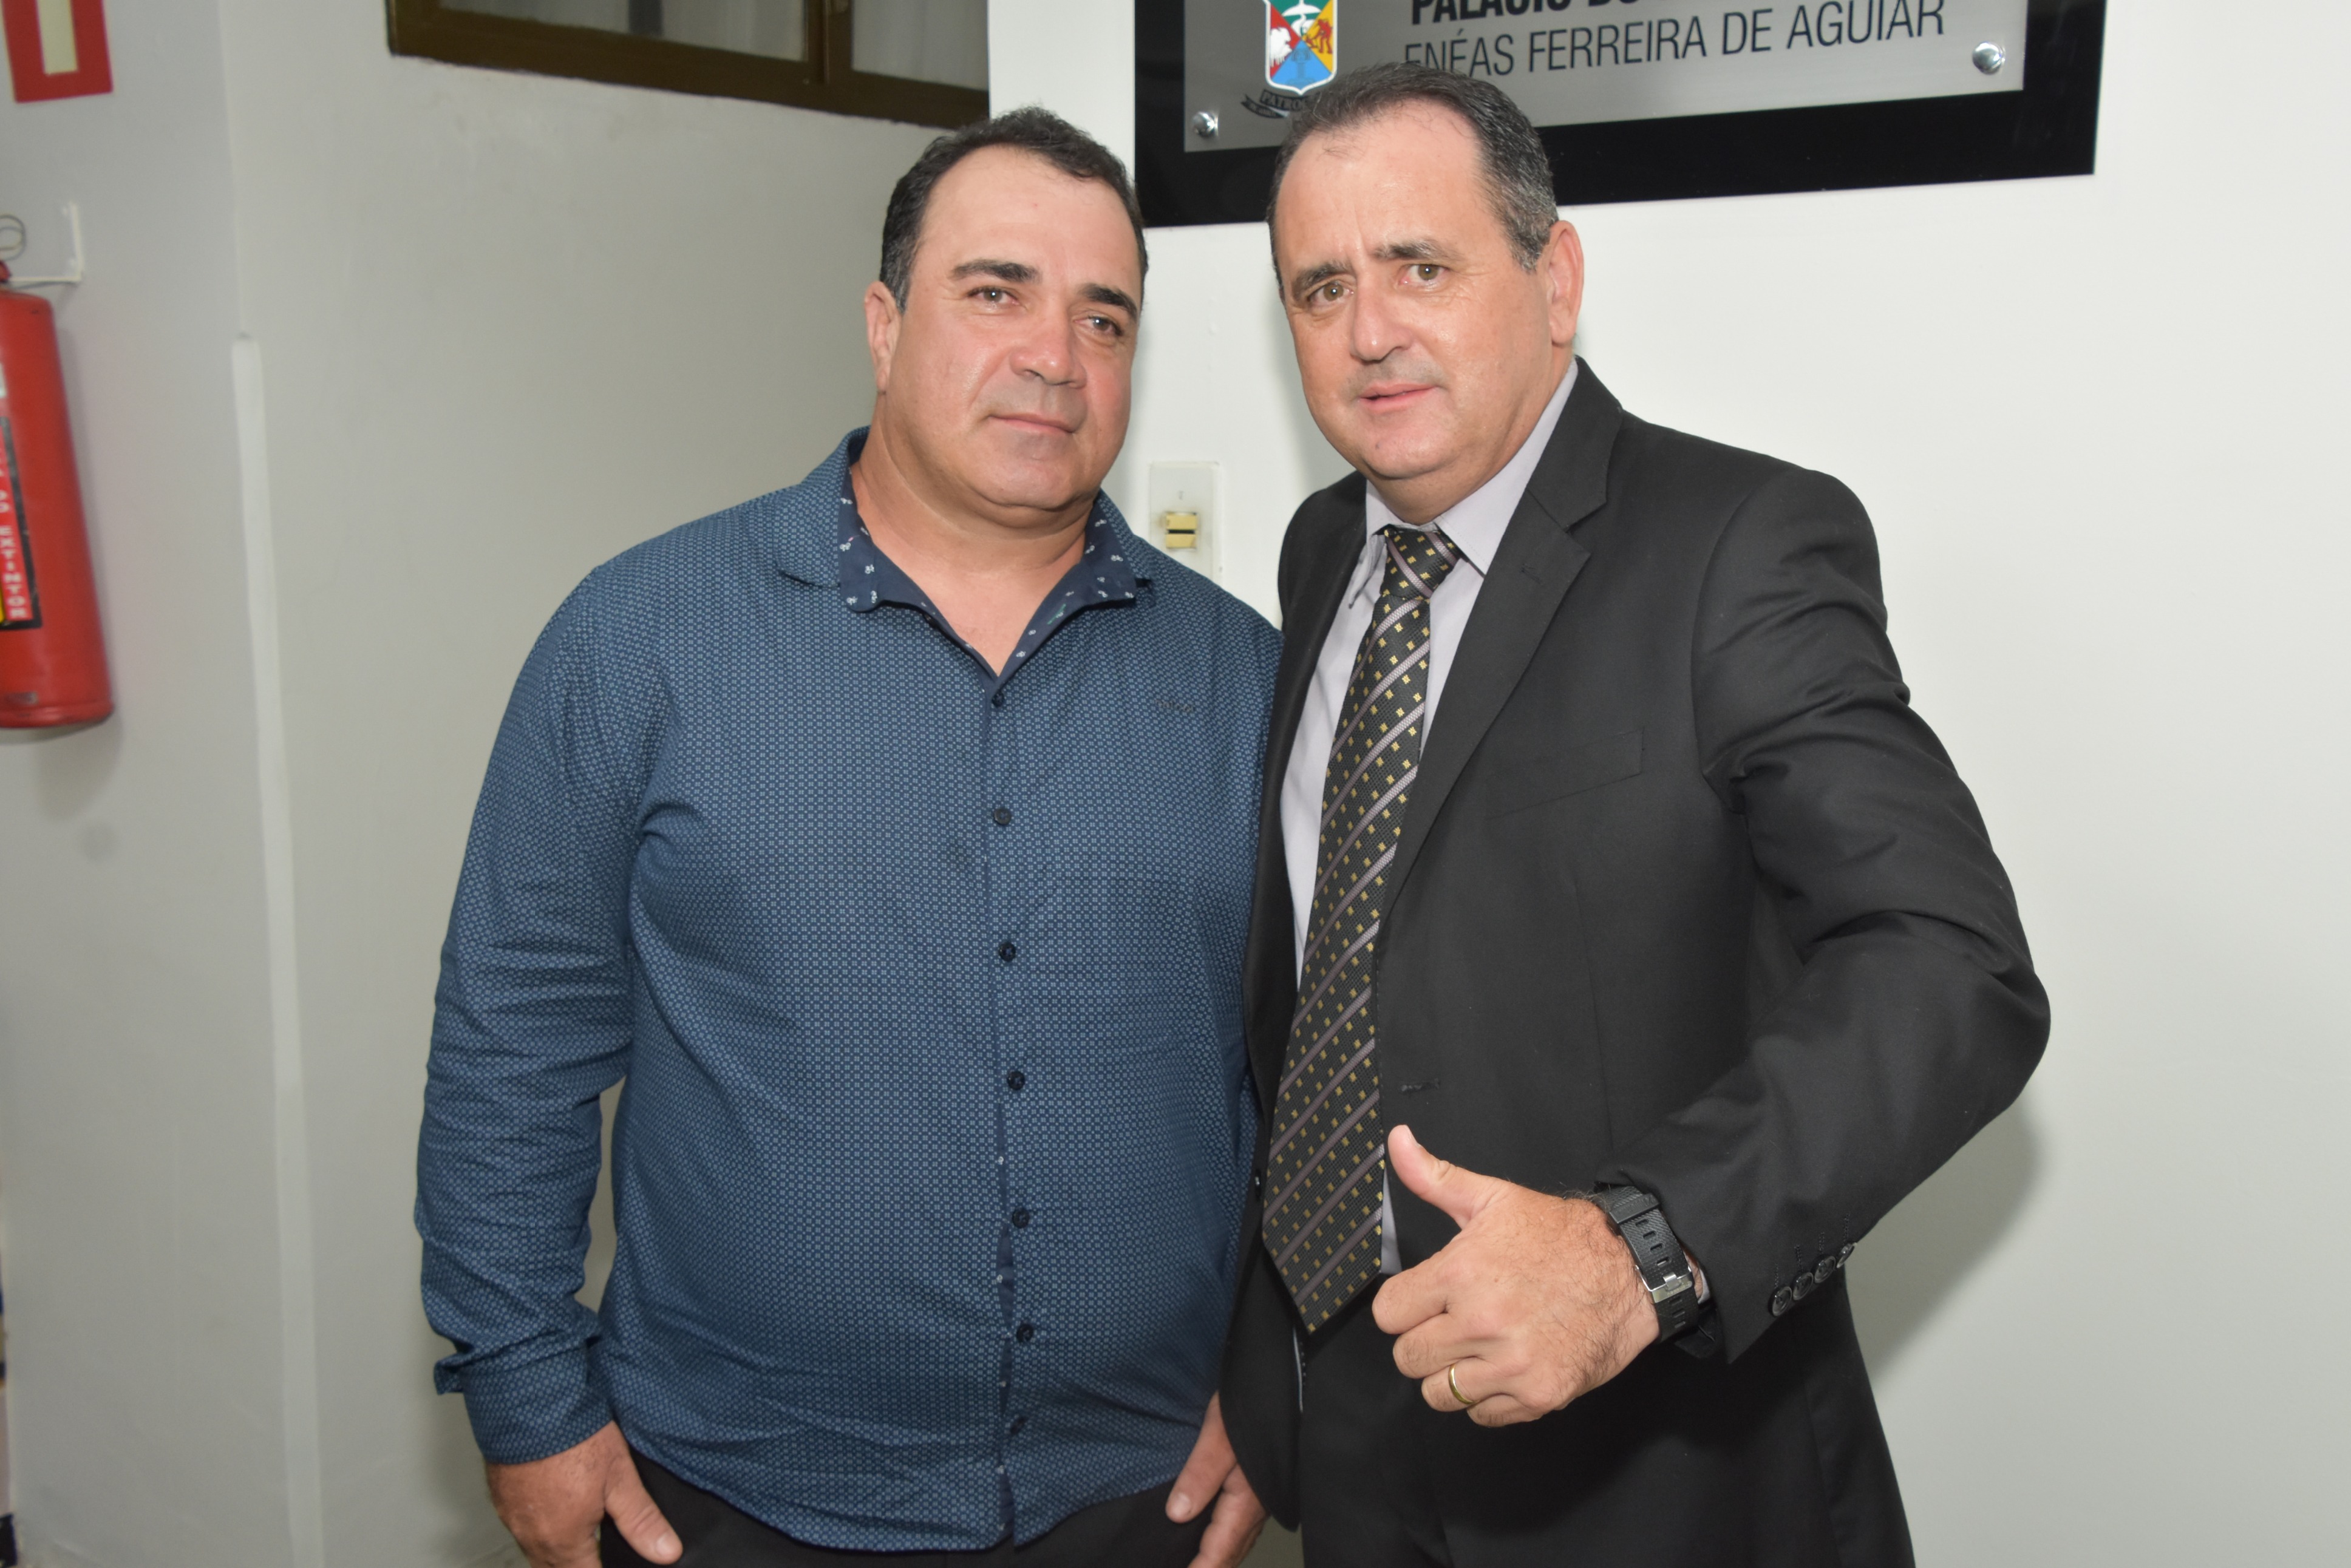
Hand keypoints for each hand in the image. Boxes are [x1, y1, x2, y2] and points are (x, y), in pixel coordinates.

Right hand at [485, 1421, 680, 1567]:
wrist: (531, 1403)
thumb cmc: (574, 1436)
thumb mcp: (620, 1478)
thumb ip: (641, 1520)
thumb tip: (666, 1552)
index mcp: (563, 1540)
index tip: (610, 1560)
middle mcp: (533, 1536)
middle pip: (557, 1567)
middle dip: (577, 1564)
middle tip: (596, 1552)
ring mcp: (513, 1518)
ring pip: (535, 1551)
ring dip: (556, 1549)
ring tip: (578, 1535)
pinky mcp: (500, 1498)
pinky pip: (520, 1527)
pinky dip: (538, 1527)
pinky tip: (552, 1508)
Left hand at [1166, 1394, 1268, 1566]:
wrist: (1289, 1383)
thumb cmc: (1254, 1404)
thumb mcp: (1218, 1434)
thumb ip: (1200, 1474)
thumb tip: (1177, 1514)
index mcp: (1247, 1500)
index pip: (1219, 1551)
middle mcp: (1257, 1507)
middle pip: (1231, 1553)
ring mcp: (1262, 1498)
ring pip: (1238, 1541)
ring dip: (1218, 1557)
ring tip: (1197, 1564)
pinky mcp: (1262, 1486)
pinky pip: (1242, 1526)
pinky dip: (1225, 1540)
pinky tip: (1213, 1537)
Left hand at [1371, 1125, 1656, 1427]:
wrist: (1630, 1272)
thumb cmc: (1560, 1237)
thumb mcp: (1493, 1198)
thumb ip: (1434, 1177)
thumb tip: (1396, 1140)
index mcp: (1460, 1273)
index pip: (1388, 1315)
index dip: (1404, 1306)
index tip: (1426, 1300)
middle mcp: (1481, 1322)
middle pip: (1408, 1358)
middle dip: (1424, 1341)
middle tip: (1454, 1323)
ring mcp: (1511, 1364)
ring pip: (1439, 1395)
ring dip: (1451, 1375)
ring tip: (1477, 1348)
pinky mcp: (1538, 1395)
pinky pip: (1482, 1416)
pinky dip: (1489, 1398)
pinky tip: (1505, 1367)